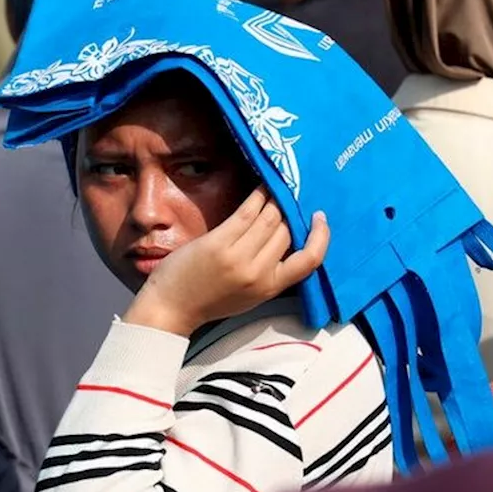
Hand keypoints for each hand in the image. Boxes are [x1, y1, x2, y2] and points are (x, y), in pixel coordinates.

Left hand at [122, 187, 329, 336]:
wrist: (171, 307)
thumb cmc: (209, 300)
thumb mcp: (250, 295)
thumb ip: (269, 271)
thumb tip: (286, 236)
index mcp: (270, 288)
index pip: (309, 260)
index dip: (320, 236)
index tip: (320, 218)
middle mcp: (258, 273)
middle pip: (287, 231)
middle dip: (292, 210)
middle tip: (294, 191)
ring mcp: (239, 257)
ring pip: (270, 217)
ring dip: (276, 197)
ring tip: (279, 184)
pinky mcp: (219, 243)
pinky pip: (246, 212)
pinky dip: (257, 195)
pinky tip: (261, 186)